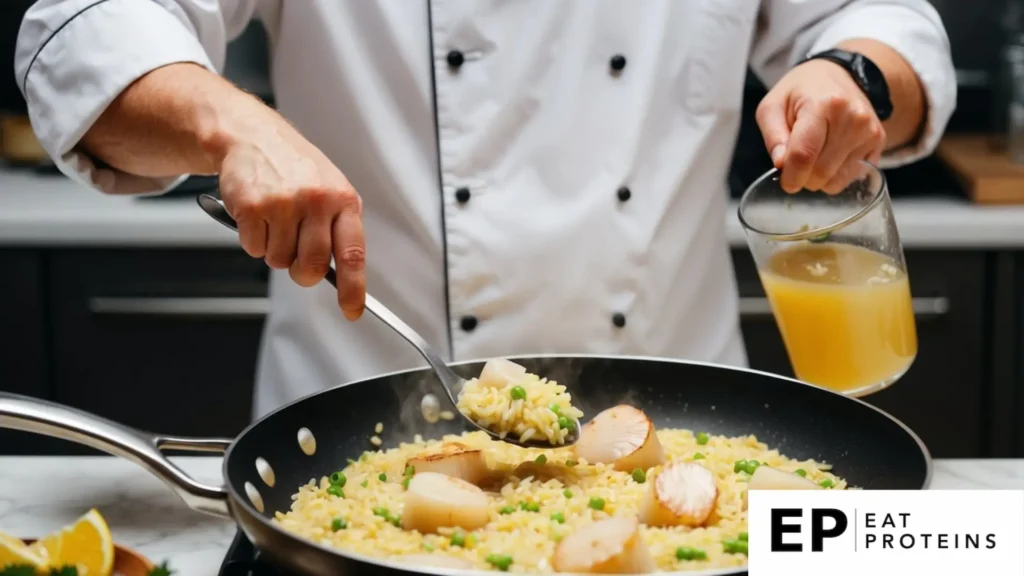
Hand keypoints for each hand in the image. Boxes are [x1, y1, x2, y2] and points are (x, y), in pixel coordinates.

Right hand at [216, 111, 365, 319]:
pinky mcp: (252, 206)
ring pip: (280, 260)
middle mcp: (316, 201)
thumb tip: (342, 275)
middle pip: (312, 266)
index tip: (351, 310)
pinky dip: (253, 239)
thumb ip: (338, 228)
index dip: (353, 288)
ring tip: (275, 222)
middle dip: (303, 273)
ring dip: (275, 251)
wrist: (254, 135)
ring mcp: (283, 204)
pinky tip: (257, 215)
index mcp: (343, 200)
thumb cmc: (295, 167)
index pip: (352, 254)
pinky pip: (254, 248)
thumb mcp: (330, 189)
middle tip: (296, 259)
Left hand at [756, 59, 885, 193]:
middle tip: (796, 165)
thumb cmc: (801, 92)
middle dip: (803, 178)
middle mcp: (851, 117)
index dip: (791, 176)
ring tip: (813, 157)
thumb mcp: (773, 106)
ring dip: (819, 180)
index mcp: (822, 105)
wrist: (838, 75)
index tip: (785, 181)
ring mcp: (869, 130)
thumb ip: (772, 136)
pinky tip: (830, 157)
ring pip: (837, 180)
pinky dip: (836, 176)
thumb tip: (781, 164)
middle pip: (821, 172)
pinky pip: (853, 177)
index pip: (804, 154)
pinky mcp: (878, 141)